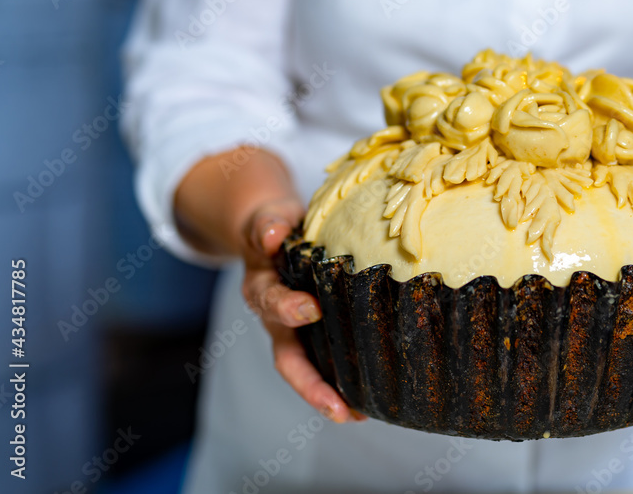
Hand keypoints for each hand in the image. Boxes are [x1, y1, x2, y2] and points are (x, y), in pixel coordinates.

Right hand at [239, 198, 364, 422]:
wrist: (275, 233)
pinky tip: (369, 404)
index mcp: (263, 289)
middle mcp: (278, 321)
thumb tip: (271, 234)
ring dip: (329, 396)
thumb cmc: (276, 226)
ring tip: (357, 415)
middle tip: (337, 406)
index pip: (271, 302)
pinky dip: (345, 386)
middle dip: (311, 385)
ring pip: (309, 371)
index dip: (287, 308)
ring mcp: (299, 333)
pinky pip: (331, 365)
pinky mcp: (322, 336)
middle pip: (289, 359)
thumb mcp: (268, 218)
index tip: (310, 309)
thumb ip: (267, 224)